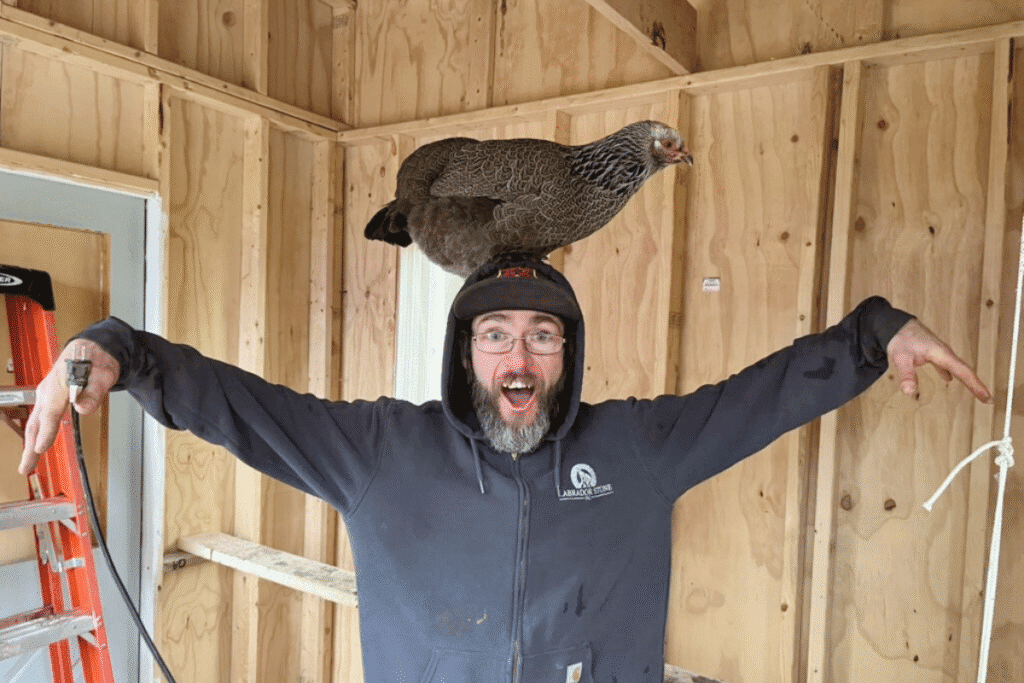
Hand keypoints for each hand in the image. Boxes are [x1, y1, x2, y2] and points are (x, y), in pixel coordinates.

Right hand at [19, 339, 119, 474]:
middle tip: (26, 468)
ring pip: (36, 422)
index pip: (50, 412)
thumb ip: (93, 392)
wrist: (92, 348)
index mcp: (58, 384)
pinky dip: (36, 434)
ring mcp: (46, 394)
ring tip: (28, 464)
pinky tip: (36, 447)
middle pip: (37, 422)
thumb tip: (82, 407)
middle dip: (31, 446)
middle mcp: (48, 390)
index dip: (45, 432)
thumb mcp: (102, 374)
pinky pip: (40, 419)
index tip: (40, 448)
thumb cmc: (96, 359)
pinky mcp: (49, 398)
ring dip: (31, 444)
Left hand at [886, 319, 990, 402]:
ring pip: (958, 368)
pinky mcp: (934, 352)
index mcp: (942, 354)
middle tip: (988, 399)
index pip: (963, 372)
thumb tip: (909, 392)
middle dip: (976, 385)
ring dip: (967, 379)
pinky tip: (948, 379)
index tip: (986, 396)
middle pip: (965, 370)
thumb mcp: (901, 358)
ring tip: (976, 391)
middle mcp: (945, 353)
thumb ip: (907, 375)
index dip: (975, 385)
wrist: (896, 324)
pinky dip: (950, 372)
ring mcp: (940, 352)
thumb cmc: (900, 337)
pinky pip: (947, 365)